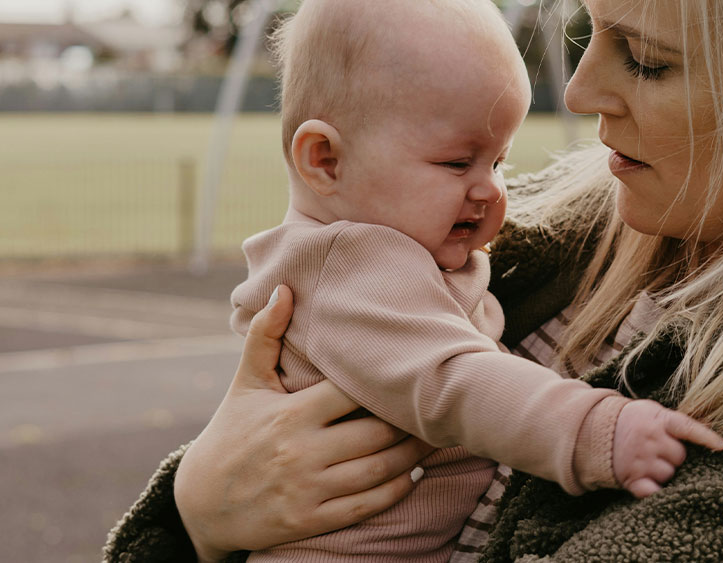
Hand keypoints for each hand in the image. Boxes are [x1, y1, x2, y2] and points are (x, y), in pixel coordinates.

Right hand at [175, 285, 435, 562]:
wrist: (198, 504)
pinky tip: (413, 474)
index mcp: (291, 412)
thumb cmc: (231, 434)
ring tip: (434, 437)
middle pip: (377, 431)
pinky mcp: (310, 521)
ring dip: (414, 454)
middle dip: (411, 421)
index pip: (353, 391)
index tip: (414, 372)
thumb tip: (284, 288)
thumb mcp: (245, 384)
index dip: (387, 383)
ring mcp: (307, 488)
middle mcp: (301, 450)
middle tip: (437, 407)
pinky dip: (397, 488)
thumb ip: (266, 336)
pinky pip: (367, 505)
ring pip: (378, 468)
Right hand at [611, 399, 722, 497]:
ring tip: (652, 463)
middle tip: (663, 452)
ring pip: (669, 475)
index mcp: (658, 420)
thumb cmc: (635, 421)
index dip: (706, 437)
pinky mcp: (631, 478)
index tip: (722, 446)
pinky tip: (653, 485)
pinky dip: (656, 492)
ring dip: (665, 473)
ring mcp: (640, 460)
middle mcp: (649, 439)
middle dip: (676, 457)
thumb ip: (677, 421)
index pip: (687, 427)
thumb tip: (710, 425)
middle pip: (680, 457)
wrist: (598, 430)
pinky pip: (652, 492)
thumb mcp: (654, 412)